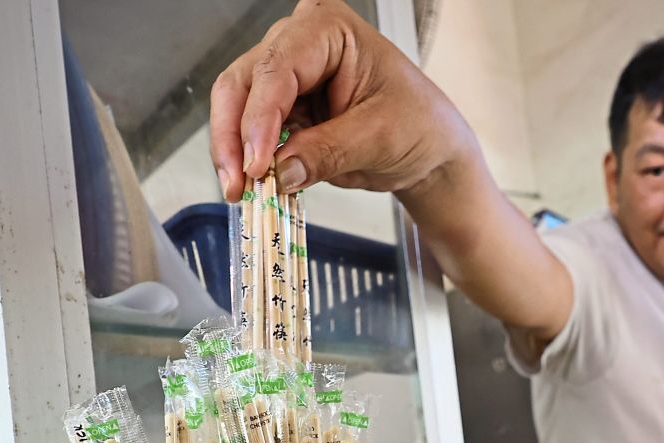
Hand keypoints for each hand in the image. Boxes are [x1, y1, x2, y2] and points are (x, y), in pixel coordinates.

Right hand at [210, 0, 474, 200]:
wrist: (429, 149)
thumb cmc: (419, 124)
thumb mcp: (378, 138)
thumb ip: (326, 153)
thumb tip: (279, 172)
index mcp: (330, 29)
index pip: (278, 69)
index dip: (260, 119)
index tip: (256, 164)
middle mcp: (300, 41)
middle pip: (244, 83)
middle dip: (235, 137)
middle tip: (238, 184)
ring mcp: (287, 74)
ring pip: (236, 107)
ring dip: (233, 152)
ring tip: (241, 192)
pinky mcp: (282, 107)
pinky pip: (249, 131)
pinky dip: (246, 160)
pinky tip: (251, 187)